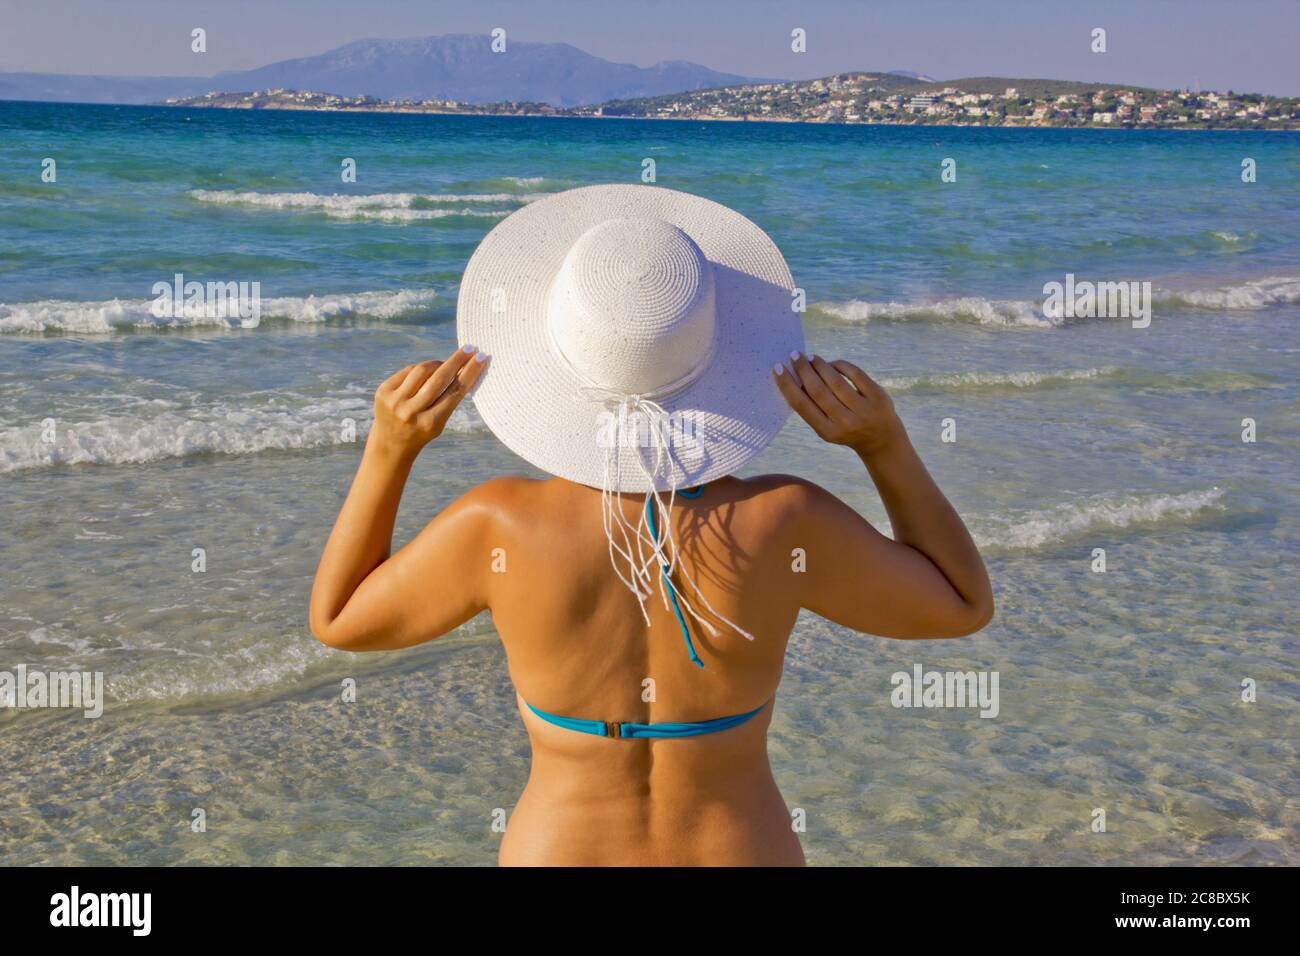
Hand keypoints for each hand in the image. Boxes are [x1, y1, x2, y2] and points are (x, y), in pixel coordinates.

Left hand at [370, 346, 486, 459]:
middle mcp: (411, 412)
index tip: (481, 357)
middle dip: (457, 361)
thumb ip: (449, 398)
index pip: (455, 391)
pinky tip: (426, 373)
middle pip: (439, 378)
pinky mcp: (383, 391)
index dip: (470, 372)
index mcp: (430, 423)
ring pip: (422, 370)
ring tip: (444, 365)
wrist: (391, 443)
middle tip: (468, 349)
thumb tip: (463, 367)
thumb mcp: (439, 421)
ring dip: (437, 364)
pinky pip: (408, 371)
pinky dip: (420, 370)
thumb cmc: (422, 430)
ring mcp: (395, 401)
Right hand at [774, 352, 903, 455]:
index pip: (802, 405)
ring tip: (811, 357)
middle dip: (803, 370)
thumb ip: (812, 408)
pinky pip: (855, 374)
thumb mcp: (826, 427)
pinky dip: (840, 365)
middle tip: (794, 356)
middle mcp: (845, 421)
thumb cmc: (846, 429)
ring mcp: (863, 409)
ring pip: (836, 381)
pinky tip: (831, 363)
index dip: (788, 385)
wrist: (881, 439)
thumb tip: (795, 379)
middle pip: (818, 390)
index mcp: (827, 431)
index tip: (778, 369)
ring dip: (820, 365)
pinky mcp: (877, 396)